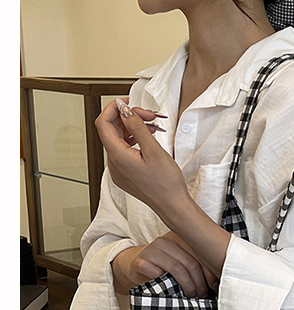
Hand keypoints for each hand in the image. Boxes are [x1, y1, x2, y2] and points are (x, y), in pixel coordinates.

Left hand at [95, 98, 188, 218]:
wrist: (173, 206)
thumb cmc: (167, 183)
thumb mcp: (154, 150)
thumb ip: (136, 127)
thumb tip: (123, 110)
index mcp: (117, 156)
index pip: (103, 123)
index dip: (113, 109)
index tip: (128, 102)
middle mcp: (113, 164)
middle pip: (112, 130)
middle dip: (129, 118)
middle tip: (149, 115)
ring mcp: (118, 170)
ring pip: (119, 140)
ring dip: (133, 129)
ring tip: (153, 127)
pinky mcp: (125, 175)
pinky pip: (124, 152)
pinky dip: (135, 141)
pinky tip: (149, 139)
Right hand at [112, 232, 218, 297]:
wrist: (135, 267)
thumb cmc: (165, 269)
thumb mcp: (183, 263)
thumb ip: (199, 264)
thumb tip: (222, 278)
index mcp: (180, 238)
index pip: (201, 254)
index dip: (211, 273)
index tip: (215, 287)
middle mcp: (166, 241)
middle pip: (191, 263)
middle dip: (200, 283)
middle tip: (203, 296)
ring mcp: (151, 250)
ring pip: (177, 268)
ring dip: (188, 286)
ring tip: (192, 297)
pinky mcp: (140, 262)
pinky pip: (156, 273)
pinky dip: (166, 285)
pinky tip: (172, 292)